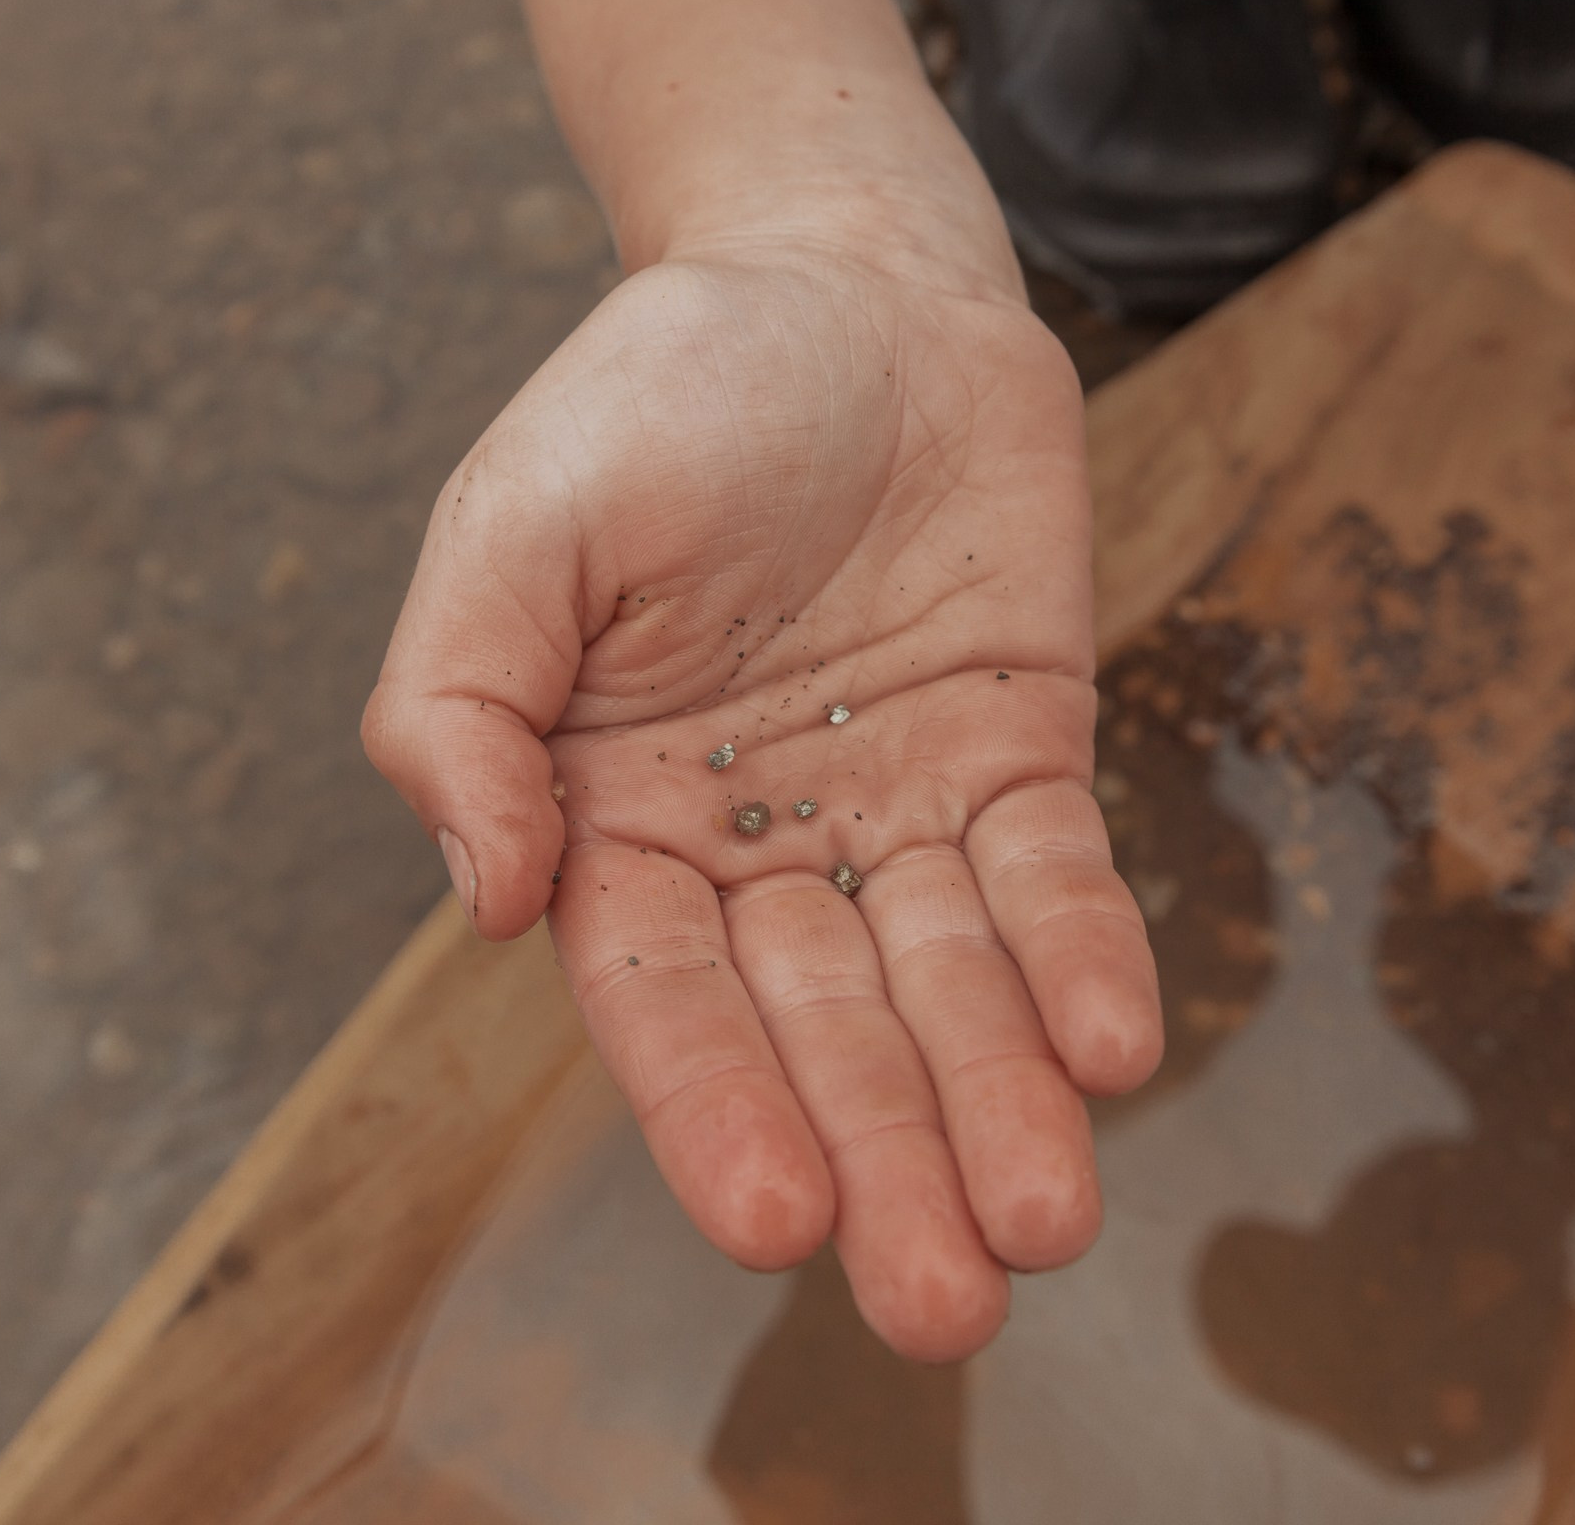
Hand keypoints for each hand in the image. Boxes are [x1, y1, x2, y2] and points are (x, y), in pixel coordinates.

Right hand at [362, 245, 1162, 1360]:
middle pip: (825, 1026)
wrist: (841, 272)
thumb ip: (460, 710)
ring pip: (952, 981)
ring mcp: (898, 805)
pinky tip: (1113, 1048)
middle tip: (943, 1302)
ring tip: (1046, 1222)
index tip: (773, 1220)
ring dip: (1000, 1099)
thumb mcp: (511, 524)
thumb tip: (488, 904)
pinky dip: (1084, 955)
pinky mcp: (1022, 749)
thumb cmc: (657, 393)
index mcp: (616, 815)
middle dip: (885, 1158)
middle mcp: (760, 843)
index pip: (665, 996)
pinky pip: (1056, 871)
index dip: (714, 1107)